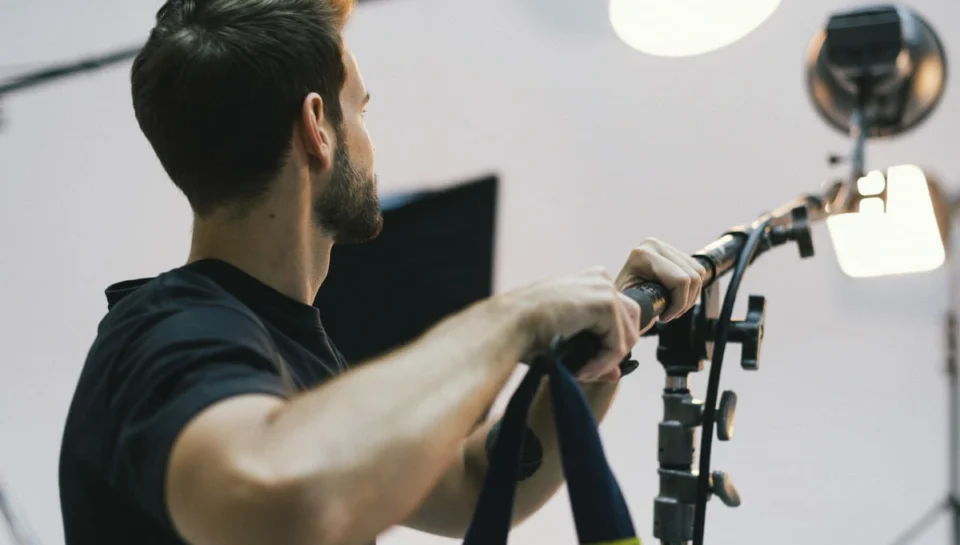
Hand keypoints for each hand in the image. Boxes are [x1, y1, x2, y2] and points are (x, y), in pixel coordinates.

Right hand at [512, 267, 640, 381]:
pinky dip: (603, 362)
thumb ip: (595, 353)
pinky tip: (582, 367)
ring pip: (629, 334)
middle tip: (588, 369)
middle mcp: (600, 279)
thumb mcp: (568, 340)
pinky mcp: (606, 304)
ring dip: (607, 359)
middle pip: (632, 322)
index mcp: (591, 282)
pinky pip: (619, 343)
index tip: (588, 364)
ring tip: (583, 371)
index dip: (610, 345)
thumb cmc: (527, 331)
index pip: (621, 316)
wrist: (511, 325)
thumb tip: (618, 373)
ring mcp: (604, 289)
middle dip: (614, 351)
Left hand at [615, 238, 707, 325]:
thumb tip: (660, 309)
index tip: (664, 318)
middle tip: (669, 315)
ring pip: (698, 274)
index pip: (680, 280)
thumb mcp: (630, 303)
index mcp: (644, 255)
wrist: (616, 294)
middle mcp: (655, 245)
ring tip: (672, 309)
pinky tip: (675, 299)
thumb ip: (645, 303)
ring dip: (689, 297)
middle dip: (684, 303)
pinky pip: (697, 271)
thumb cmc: (622, 301)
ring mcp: (665, 246)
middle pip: (692, 277)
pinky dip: (691, 290)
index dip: (678, 304)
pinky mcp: (673, 252)